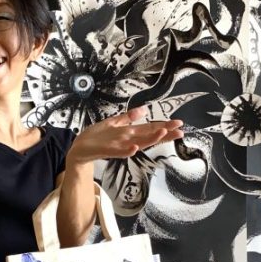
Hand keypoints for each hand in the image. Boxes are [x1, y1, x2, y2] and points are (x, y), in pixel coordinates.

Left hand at [67, 106, 183, 162]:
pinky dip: (127, 150)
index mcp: (129, 132)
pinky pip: (119, 151)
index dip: (165, 125)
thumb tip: (145, 109)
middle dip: (165, 133)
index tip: (179, 123)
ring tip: (164, 133)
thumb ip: (129, 117)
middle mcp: (127, 139)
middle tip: (180, 131)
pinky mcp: (108, 150)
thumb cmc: (96, 137)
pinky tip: (135, 148)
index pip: (150, 128)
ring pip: (138, 142)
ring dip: (151, 139)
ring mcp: (118, 145)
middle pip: (149, 136)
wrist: (79, 149)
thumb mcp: (114, 123)